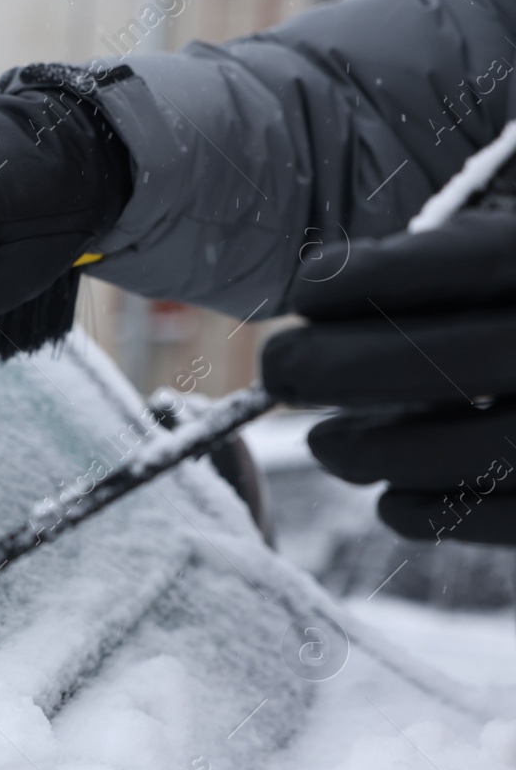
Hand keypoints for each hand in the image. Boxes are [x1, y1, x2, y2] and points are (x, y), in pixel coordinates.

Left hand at [261, 209, 515, 545]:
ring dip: (374, 450)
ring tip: (322, 443)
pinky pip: (503, 521)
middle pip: (457, 363)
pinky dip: (428, 512)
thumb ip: (446, 260)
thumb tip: (324, 296)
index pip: (476, 263)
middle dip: (343, 368)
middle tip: (278, 368)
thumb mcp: (509, 249)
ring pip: (479, 453)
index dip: (376, 279)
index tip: (307, 292)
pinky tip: (389, 497)